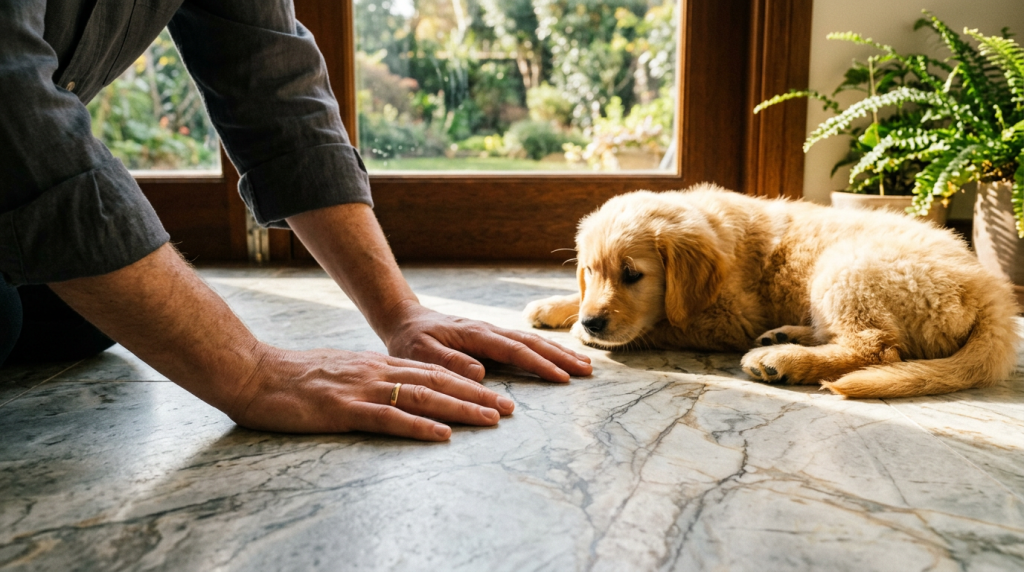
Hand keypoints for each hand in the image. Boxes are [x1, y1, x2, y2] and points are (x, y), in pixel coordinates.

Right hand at [227, 344, 516, 440]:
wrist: (252, 373)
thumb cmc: (292, 378)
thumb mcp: (339, 371)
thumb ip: (368, 379)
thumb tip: (393, 390)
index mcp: (375, 366)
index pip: (431, 373)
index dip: (466, 383)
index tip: (494, 393)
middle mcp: (376, 373)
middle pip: (437, 382)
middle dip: (477, 395)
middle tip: (510, 408)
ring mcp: (361, 390)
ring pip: (423, 397)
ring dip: (461, 409)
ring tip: (492, 419)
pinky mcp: (344, 410)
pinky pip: (389, 419)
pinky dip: (420, 427)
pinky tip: (443, 435)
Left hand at [380, 301, 592, 382]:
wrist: (405, 320)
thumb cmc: (411, 341)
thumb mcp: (421, 354)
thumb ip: (449, 363)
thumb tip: (481, 373)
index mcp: (475, 335)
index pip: (514, 350)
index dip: (539, 364)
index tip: (562, 378)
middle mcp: (489, 331)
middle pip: (531, 343)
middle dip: (560, 357)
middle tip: (587, 371)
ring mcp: (492, 332)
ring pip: (532, 341)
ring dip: (558, 353)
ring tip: (584, 366)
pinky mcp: (492, 338)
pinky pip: (524, 343)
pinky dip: (545, 350)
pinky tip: (559, 359)